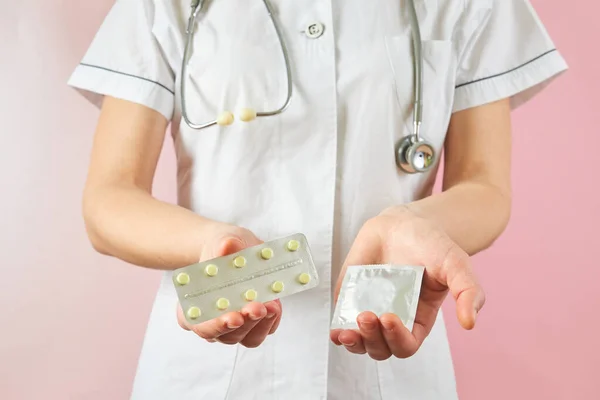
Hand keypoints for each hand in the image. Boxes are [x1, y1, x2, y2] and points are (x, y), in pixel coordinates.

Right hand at [177, 225, 282, 347]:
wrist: (236, 247)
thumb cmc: (223, 248)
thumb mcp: (222, 239)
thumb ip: (224, 244)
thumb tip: (227, 246)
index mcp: (192, 306)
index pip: (198, 325)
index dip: (214, 325)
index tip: (232, 317)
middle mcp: (212, 322)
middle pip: (226, 335)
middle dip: (244, 323)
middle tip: (257, 308)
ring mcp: (235, 326)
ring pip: (248, 337)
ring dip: (261, 323)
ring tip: (270, 305)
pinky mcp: (256, 323)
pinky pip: (265, 329)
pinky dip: (272, 319)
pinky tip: (275, 304)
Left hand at [330, 206, 484, 359]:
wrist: (404, 222)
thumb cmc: (431, 244)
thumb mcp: (456, 264)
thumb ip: (468, 291)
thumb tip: (469, 323)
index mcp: (418, 319)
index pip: (406, 344)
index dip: (397, 338)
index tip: (389, 317)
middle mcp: (394, 319)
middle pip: (381, 349)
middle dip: (372, 339)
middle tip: (368, 316)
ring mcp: (370, 309)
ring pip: (360, 342)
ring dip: (353, 342)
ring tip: (346, 331)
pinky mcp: (351, 298)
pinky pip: (342, 321)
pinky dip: (337, 331)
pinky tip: (335, 330)